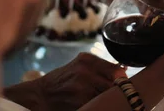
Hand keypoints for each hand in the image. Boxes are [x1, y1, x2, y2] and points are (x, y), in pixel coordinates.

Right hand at [5, 53, 126, 110]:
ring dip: (108, 98)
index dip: (123, 81)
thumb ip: (100, 67)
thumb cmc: (62, 81)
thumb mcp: (80, 67)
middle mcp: (84, 70)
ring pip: (107, 95)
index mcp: (87, 59)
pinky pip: (97, 103)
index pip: (117, 70)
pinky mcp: (78, 101)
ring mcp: (81, 86)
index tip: (124, 86)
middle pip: (114, 83)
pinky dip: (98, 104)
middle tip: (118, 95)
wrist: (39, 95)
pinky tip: (95, 104)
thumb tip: (124, 72)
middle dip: (117, 91)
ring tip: (105, 100)